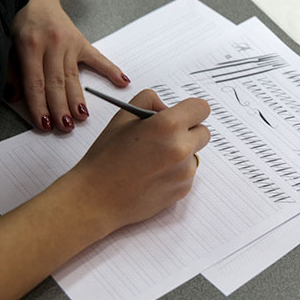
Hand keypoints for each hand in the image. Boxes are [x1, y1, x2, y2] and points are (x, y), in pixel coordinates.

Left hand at [10, 0, 129, 131]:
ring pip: (73, 77)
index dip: (39, 105)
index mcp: (30, 45)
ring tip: (82, 116)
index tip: (44, 124)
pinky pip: (98, 58)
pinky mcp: (81, 41)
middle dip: (61, 108)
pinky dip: (111, 70)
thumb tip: (15, 97)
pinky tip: (122, 81)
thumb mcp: (6, 42)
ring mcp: (69, 43)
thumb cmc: (18, 19)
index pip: (35, 83)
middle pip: (57, 83)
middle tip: (66, 126)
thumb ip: (11, 71)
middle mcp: (52, 44)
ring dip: (79, 99)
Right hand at [66, 89, 210, 232]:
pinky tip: (152, 174)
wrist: (96, 198)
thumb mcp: (122, 116)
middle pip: (203, 131)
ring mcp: (185, 172)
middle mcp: (182, 148)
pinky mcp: (183, 190)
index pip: (201, 108)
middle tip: (164, 136)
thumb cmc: (106, 157)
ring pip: (194, 153)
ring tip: (152, 158)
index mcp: (168, 125)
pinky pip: (187, 173)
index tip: (181, 114)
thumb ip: (149, 101)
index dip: (190, 109)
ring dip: (181, 152)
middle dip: (188, 130)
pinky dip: (175, 171)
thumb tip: (166, 107)